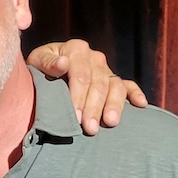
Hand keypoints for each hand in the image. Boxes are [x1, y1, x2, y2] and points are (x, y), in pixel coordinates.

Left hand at [25, 40, 147, 134]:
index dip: (78, 97)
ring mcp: (106, 69)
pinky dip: (135, 94)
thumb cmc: (39, 68)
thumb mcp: (36, 62)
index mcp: (76, 49)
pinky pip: (128, 86)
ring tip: (111, 123)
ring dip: (114, 105)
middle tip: (90, 129)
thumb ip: (47, 63)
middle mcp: (94, 57)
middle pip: (99, 84)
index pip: (81, 75)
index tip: (75, 117)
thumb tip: (63, 64)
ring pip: (115, 86)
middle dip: (94, 108)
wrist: (44, 70)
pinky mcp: (114, 79)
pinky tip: (141, 105)